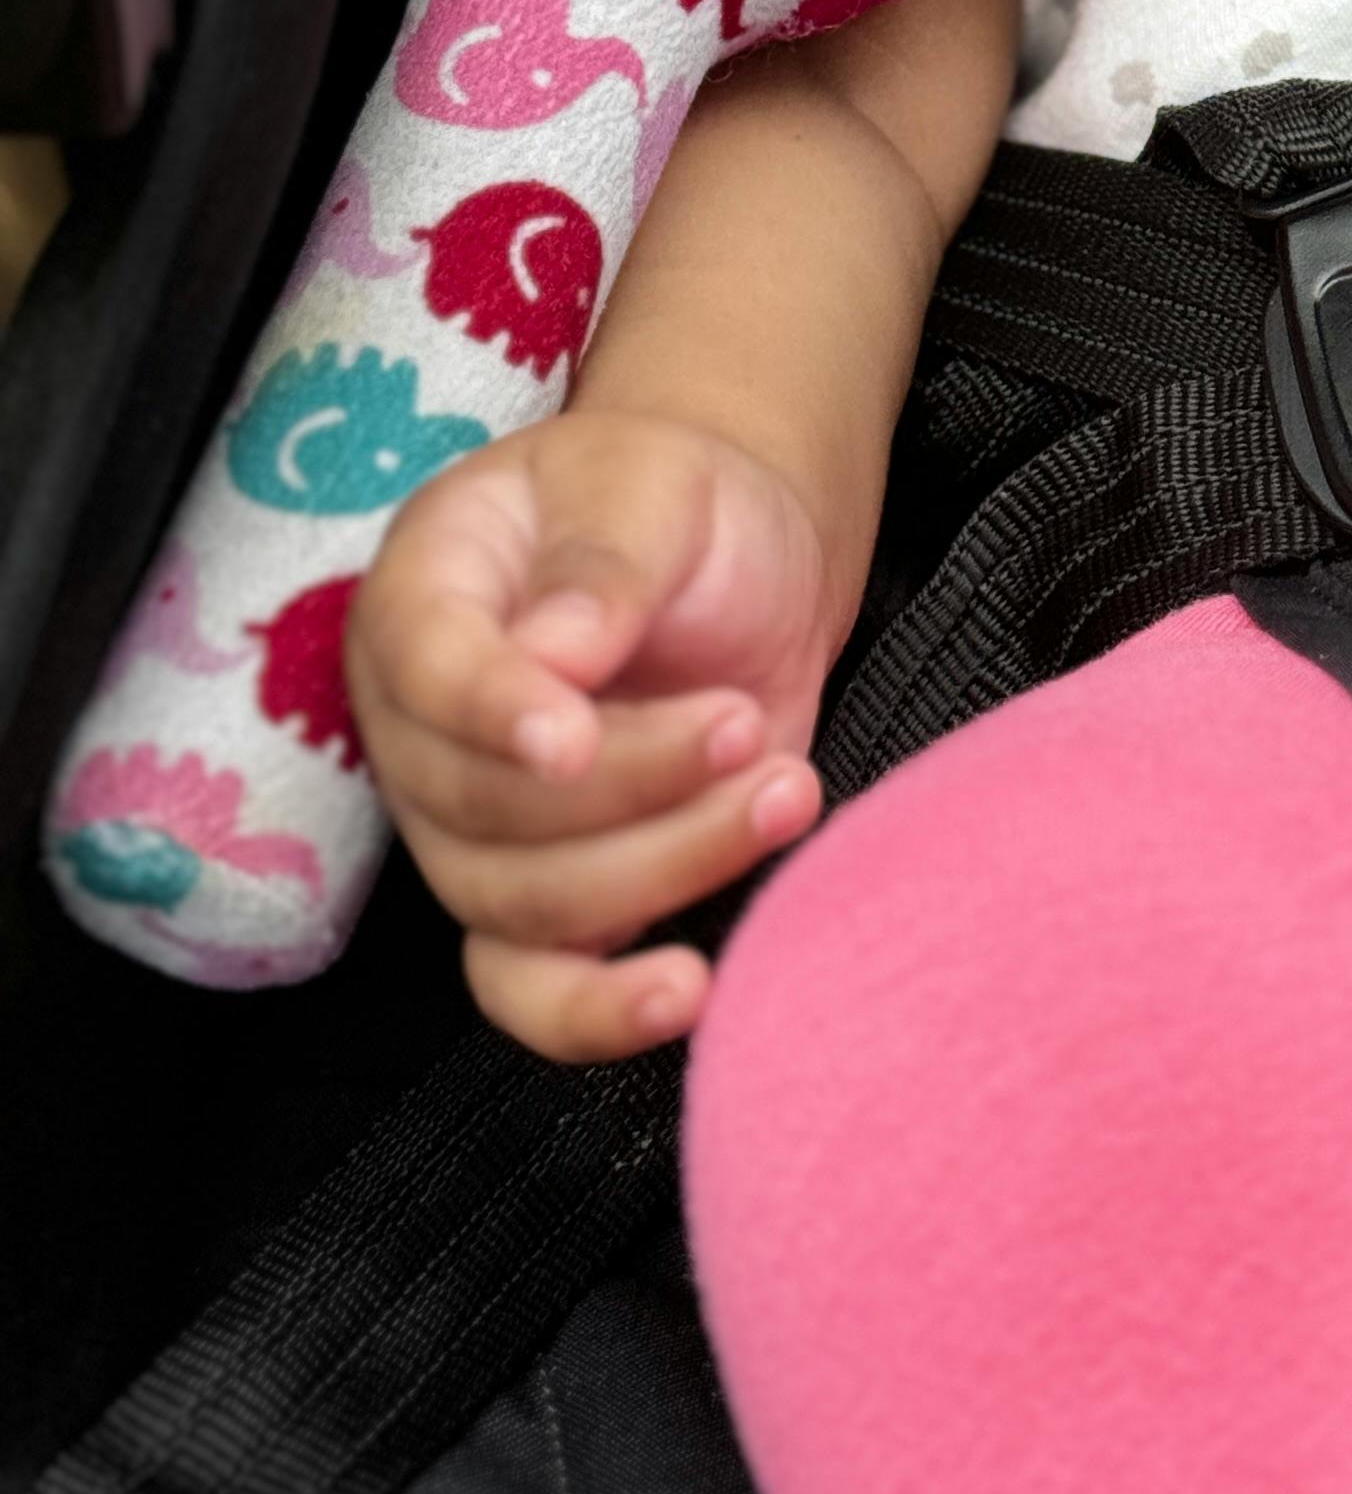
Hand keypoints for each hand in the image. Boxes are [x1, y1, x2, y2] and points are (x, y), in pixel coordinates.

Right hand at [349, 408, 838, 1063]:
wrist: (738, 558)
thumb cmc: (677, 504)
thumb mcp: (654, 482)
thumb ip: (605, 560)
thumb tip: (552, 659)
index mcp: (426, 594)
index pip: (424, 670)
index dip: (492, 716)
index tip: (574, 736)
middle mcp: (425, 726)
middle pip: (478, 807)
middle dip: (629, 782)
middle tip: (742, 726)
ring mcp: (477, 824)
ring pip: (519, 904)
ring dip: (662, 864)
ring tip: (784, 789)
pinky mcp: (550, 892)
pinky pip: (532, 989)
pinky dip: (600, 1011)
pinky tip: (690, 988)